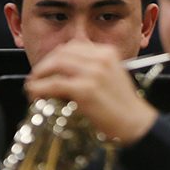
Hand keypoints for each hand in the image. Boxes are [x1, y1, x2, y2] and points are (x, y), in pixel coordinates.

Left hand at [24, 41, 157, 145]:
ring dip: (39, 75)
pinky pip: (54, 84)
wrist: (136, 123)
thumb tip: (64, 73)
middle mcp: (101, 59)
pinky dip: (40, 89)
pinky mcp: (85, 90)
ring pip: (54, 65)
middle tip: (36, 77)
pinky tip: (36, 95)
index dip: (55, 56)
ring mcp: (93, 73)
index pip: (73, 46)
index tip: (47, 67)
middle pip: (61, 53)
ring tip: (34, 86)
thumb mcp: (112, 77)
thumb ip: (93, 69)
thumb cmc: (124, 106)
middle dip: (44, 65)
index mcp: (108, 53)